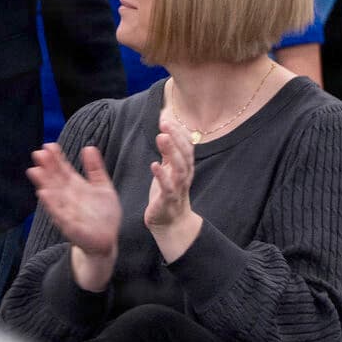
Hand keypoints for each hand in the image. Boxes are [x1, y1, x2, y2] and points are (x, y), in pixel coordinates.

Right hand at [28, 143, 122, 291]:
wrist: (105, 241)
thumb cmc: (103, 214)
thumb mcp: (102, 187)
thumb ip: (95, 168)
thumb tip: (89, 147)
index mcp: (75, 186)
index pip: (63, 169)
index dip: (56, 158)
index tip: (49, 145)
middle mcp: (67, 197)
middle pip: (55, 179)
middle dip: (46, 167)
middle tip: (38, 153)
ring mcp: (67, 211)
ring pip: (53, 195)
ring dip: (44, 183)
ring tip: (35, 171)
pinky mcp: (70, 226)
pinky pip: (59, 214)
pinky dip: (52, 204)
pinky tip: (43, 193)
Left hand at [144, 114, 203, 262]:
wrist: (171, 223)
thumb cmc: (168, 193)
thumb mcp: (169, 169)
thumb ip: (169, 152)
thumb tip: (165, 130)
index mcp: (185, 167)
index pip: (187, 146)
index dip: (179, 132)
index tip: (167, 118)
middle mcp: (185, 176)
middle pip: (185, 154)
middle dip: (176, 137)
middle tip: (164, 123)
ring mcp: (178, 188)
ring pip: (180, 168)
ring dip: (171, 152)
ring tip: (161, 137)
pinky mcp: (168, 201)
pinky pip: (168, 187)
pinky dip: (162, 176)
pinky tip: (154, 164)